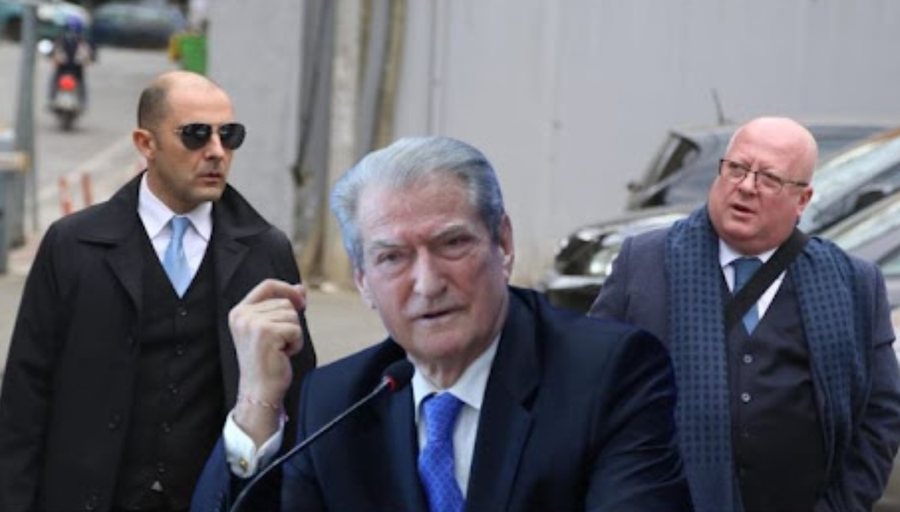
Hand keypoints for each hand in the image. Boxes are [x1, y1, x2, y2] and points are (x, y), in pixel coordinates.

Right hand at [230, 279, 305, 441]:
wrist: (259, 390)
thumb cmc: (266, 361)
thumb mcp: (271, 328)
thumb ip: (283, 305)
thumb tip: (301, 288)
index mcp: (239, 312)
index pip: (267, 285)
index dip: (288, 289)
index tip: (301, 300)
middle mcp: (242, 315)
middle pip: (284, 302)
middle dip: (290, 322)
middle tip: (278, 343)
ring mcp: (253, 323)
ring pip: (292, 315)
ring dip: (293, 334)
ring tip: (279, 349)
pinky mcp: (266, 333)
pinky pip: (296, 329)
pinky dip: (296, 343)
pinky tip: (283, 354)